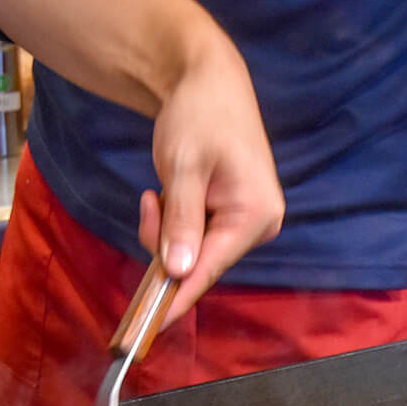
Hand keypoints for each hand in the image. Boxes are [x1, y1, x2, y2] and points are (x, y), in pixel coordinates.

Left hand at [135, 42, 282, 320]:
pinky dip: (174, 222)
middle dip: (166, 244)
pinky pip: (194, 237)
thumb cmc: (199, 114)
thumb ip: (182, 220)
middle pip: (200, 263)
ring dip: (166, 229)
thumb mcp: (184, 166)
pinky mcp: (230, 216)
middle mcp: (258, 225)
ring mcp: (245, 221)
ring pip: (192, 252)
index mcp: (256, 214)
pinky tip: (170, 191)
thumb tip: (179, 271)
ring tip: (159, 189)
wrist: (206, 78)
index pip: (210, 269)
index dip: (176, 298)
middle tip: (149, 200)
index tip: (148, 326)